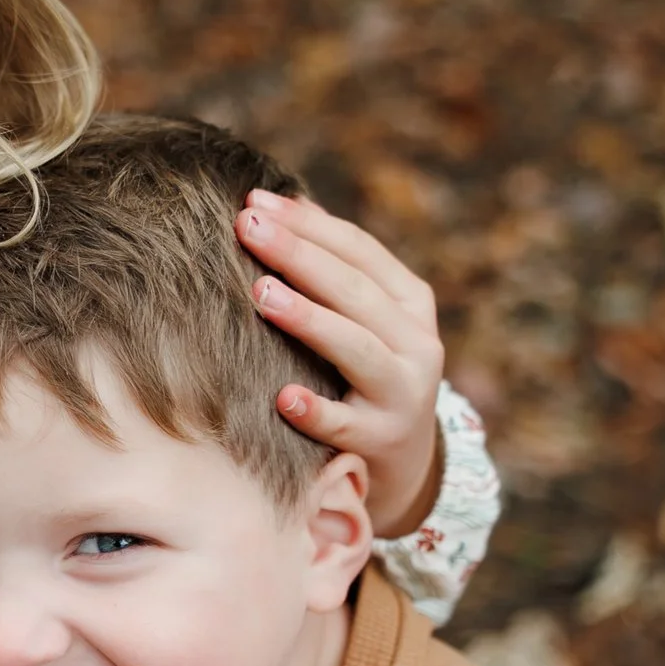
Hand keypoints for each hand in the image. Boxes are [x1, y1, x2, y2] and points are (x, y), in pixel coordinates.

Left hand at [236, 188, 445, 536]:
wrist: (400, 464)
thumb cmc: (362, 377)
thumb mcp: (363, 323)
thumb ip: (328, 272)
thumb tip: (272, 206)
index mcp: (409, 302)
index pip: (359, 250)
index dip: (308, 224)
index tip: (255, 201)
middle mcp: (417, 342)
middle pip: (354, 290)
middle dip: (298, 254)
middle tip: (247, 227)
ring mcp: (403, 393)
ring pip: (356, 347)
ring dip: (308, 319)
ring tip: (261, 295)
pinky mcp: (382, 441)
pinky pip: (346, 425)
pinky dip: (316, 411)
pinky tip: (283, 398)